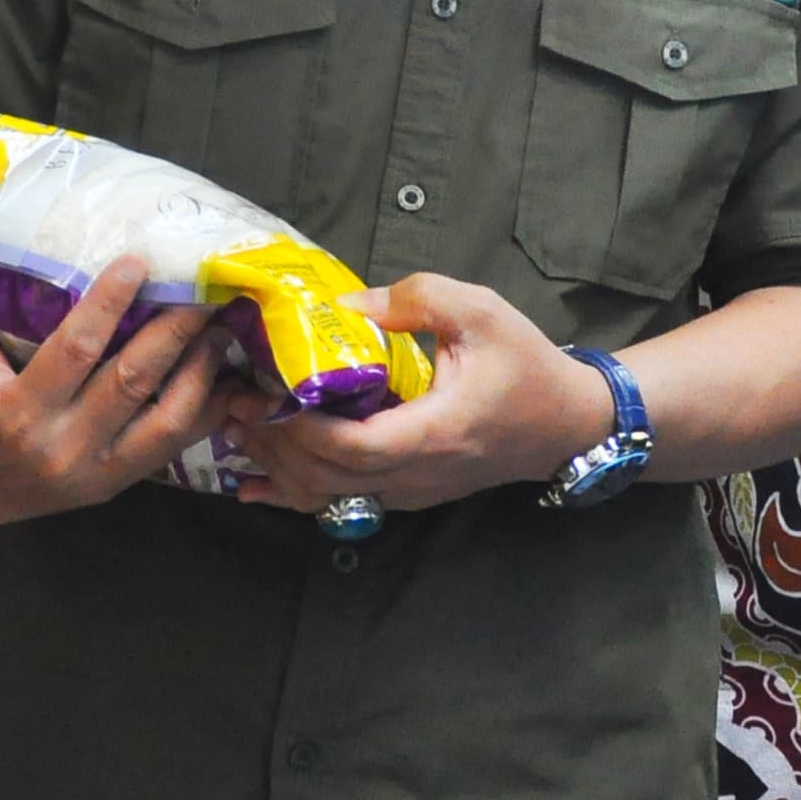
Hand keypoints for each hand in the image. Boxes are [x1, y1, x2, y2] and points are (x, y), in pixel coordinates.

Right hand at [0, 241, 225, 530]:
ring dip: (201, 373)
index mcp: (15, 414)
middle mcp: (59, 449)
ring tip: (222, 329)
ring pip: (164, 421)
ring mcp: (91, 475)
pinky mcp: (111, 486)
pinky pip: (168, 450)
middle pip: (132, 382)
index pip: (75, 351)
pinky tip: (224, 381)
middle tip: (205, 290)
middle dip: (175, 333)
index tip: (141, 261)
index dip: (110, 304)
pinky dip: (202, 416)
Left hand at [225, 275, 610, 517]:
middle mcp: (416, 475)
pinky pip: (343, 500)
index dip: (299, 428)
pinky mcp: (407, 493)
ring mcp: (411, 492)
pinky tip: (255, 482)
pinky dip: (296, 490)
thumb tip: (348, 305)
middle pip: (328, 477)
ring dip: (278, 468)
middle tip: (233, 403)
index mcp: (433, 433)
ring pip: (329, 496)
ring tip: (235, 433)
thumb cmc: (527, 365)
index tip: (263, 395)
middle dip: (274, 444)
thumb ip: (415, 299)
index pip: (352, 447)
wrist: (567, 423)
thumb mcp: (481, 311)